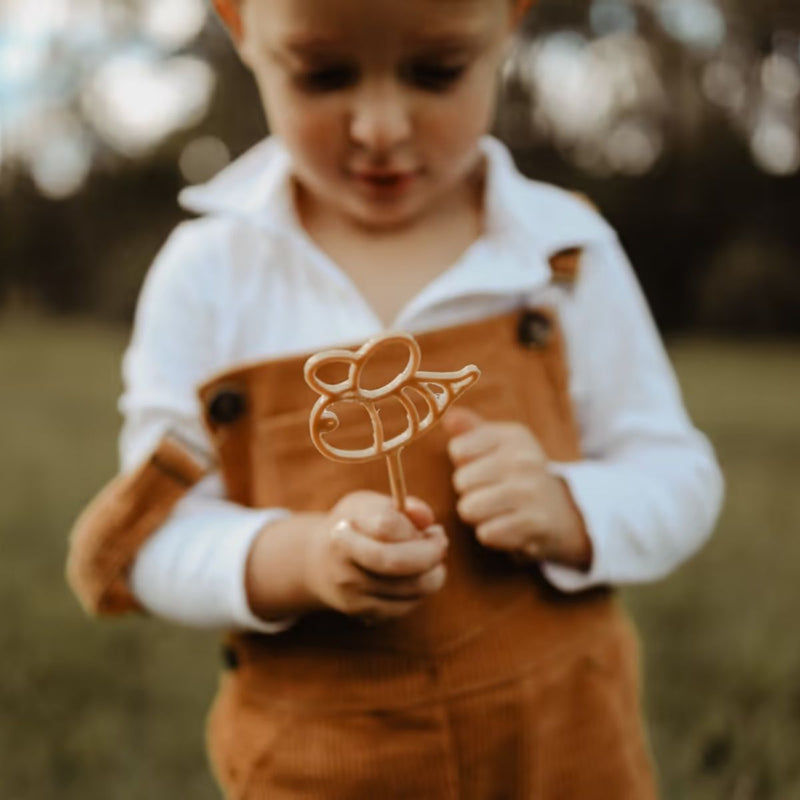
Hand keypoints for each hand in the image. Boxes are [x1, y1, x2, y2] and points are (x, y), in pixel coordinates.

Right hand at [304, 491, 447, 621]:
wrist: (319, 562)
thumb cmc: (354, 525)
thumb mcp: (370, 505)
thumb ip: (400, 507)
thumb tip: (427, 518)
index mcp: (344, 531)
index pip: (387, 526)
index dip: (417, 528)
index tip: (433, 529)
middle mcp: (343, 564)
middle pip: (396, 562)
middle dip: (430, 554)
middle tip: (441, 545)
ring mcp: (352, 593)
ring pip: (411, 588)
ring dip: (432, 573)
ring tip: (428, 560)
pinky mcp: (362, 613)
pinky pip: (407, 605)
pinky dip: (420, 591)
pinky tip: (414, 577)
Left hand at [443, 407, 591, 569]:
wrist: (563, 513)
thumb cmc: (518, 475)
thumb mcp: (499, 444)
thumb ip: (470, 430)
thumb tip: (449, 417)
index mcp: (513, 436)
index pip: (458, 449)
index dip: (464, 464)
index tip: (485, 467)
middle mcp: (524, 459)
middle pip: (460, 481)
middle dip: (470, 492)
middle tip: (494, 493)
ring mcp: (530, 491)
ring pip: (469, 509)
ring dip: (478, 516)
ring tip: (499, 510)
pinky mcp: (533, 523)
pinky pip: (485, 533)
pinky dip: (493, 534)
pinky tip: (510, 526)